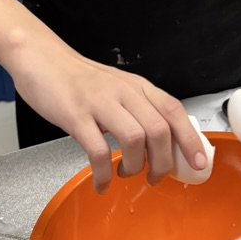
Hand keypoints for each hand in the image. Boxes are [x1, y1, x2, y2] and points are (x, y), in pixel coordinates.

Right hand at [11, 36, 207, 193]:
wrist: (41, 57)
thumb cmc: (78, 78)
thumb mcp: (116, 87)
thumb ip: (137, 108)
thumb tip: (160, 142)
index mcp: (137, 86)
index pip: (173, 110)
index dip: (190, 138)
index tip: (199, 163)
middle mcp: (123, 92)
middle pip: (159, 130)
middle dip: (163, 162)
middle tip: (156, 178)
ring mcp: (99, 102)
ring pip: (134, 139)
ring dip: (134, 167)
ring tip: (125, 174)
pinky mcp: (75, 114)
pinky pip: (97, 150)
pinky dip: (103, 173)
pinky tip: (101, 182)